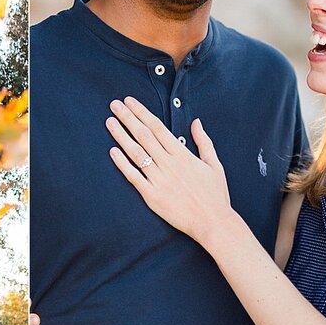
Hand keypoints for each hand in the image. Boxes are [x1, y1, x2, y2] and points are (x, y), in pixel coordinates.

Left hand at [106, 98, 231, 246]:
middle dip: (128, 118)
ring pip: (136, 153)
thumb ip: (203, 141)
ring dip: (121, 136)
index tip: (129, 102)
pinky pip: (134, 177)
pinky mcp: (152, 196)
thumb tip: (196, 122)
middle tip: (114, 105)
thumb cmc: (215, 195)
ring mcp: (159, 180)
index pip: (157, 127)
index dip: (142, 113)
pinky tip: (112, 151)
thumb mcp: (214, 164)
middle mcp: (169, 164)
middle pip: (144, 135)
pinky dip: (122, 164)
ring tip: (109, 122)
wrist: (214, 223)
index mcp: (182, 155)